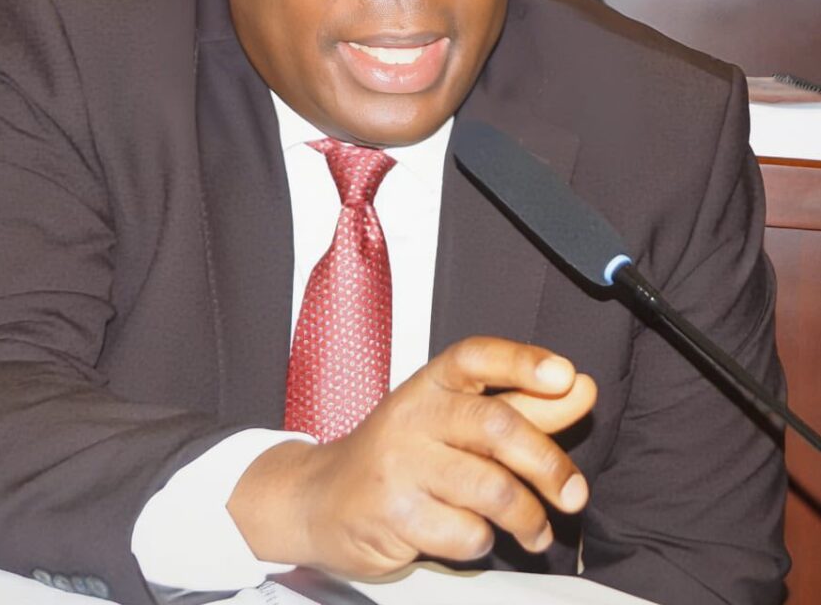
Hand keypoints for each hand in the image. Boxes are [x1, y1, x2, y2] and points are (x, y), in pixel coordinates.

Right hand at [228, 336, 595, 577]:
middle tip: (574, 494)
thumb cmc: (401, 456)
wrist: (320, 499)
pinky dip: (484, 542)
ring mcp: (400, 463)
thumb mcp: (455, 422)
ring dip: (528, 517)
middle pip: (495, 426)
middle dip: (548, 464)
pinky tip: (472, 535)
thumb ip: (521, 405)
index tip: (564, 375)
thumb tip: (579, 387)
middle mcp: (414, 413)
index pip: (477, 357)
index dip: (522, 361)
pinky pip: (466, 533)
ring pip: (491, 488)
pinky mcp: (394, 513)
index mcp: (431, 383)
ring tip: (535, 530)